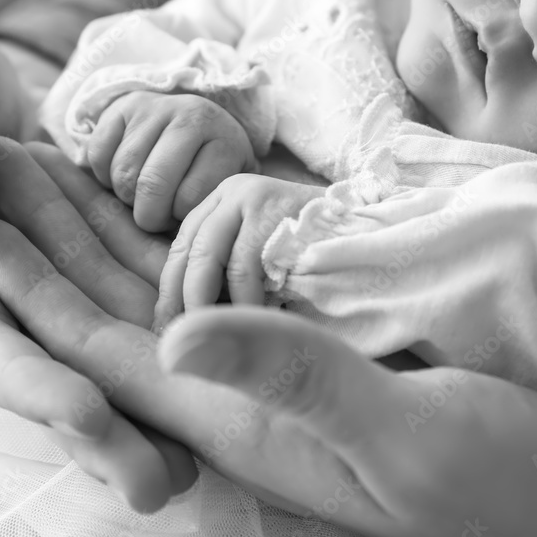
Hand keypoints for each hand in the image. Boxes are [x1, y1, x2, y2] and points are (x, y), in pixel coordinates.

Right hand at [0, 21, 195, 511]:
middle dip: (97, 435)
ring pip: (97, 362)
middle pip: (48, 377)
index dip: (31, 383)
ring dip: (140, 415)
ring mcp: (55, 290)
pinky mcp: (98, 271)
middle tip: (156, 484)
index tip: (87, 415)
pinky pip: (135, 311)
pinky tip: (221, 381)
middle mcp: (5, 296)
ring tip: (193, 469)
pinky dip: (171, 347)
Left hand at [0, 147, 536, 536]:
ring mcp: (271, 366)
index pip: (100, 353)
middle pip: (110, 310)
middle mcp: (235, 391)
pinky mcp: (312, 341)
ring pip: (152, 290)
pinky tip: (139, 203)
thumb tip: (179, 337)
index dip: (30, 289)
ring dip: (93, 230)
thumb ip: (296, 380)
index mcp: (235, 421)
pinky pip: (214, 280)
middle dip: (46, 239)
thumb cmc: (501, 483)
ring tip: (43, 168)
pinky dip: (165, 238)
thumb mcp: (405, 438)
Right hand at [86, 91, 258, 232]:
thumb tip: (195, 262)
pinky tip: (123, 177)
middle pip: (152, 185)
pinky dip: (103, 176)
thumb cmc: (208, 173)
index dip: (179, 218)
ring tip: (142, 196)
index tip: (183, 217)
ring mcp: (154, 108)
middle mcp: (191, 117)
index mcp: (224, 142)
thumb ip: (212, 218)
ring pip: (122, 173)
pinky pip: (98, 155)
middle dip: (148, 215)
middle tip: (154, 219)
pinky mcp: (121, 107)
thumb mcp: (223, 193)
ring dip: (126, 196)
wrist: (192, 122)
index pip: (190, 198)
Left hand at [154, 173, 322, 329]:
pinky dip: (241, 303)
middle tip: (178, 343)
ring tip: (212, 342)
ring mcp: (249, 195)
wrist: (370, 235)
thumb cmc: (315, 260)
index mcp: (220, 203)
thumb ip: (225, 278)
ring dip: (204, 308)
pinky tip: (249, 327)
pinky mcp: (270, 205)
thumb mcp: (261, 264)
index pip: (180, 250)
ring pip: (206, 260)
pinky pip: (241, 266)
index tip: (166, 331)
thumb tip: (177, 325)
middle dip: (179, 303)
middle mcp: (229, 192)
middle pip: (186, 254)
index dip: (169, 293)